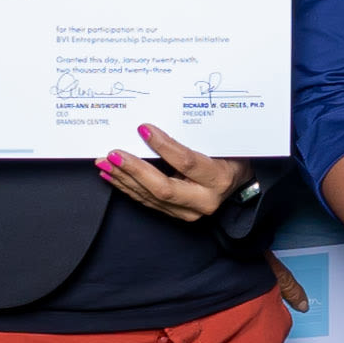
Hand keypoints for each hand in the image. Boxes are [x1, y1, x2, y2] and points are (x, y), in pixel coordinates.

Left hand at [99, 127, 246, 221]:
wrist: (239, 183)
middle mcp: (204, 200)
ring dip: (123, 179)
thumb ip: (191, 138)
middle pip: (162, 188)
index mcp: (218, 179)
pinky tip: (112, 176)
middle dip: (134, 170)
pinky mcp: (176, 215)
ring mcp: (189, 212)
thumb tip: (153, 127)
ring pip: (150, 197)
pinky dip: (127, 187)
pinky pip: (147, 201)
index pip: (186, 163)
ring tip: (104, 163)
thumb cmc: (229, 157)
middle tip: (113, 154)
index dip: (163, 146)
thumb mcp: (219, 143)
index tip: (143, 129)